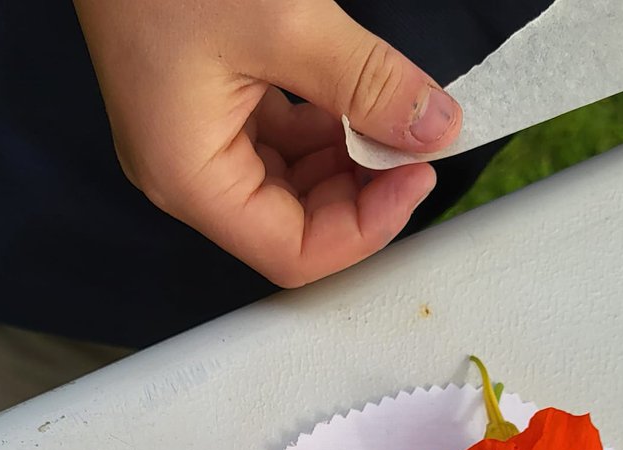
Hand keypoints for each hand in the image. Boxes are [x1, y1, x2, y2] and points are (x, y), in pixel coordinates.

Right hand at [74, 0, 461, 286]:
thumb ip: (368, 82)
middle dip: (360, 195)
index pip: (293, 253)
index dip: (365, 229)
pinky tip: (355, 94)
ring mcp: (193, 140)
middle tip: (415, 144)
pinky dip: (323, 128)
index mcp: (191, 178)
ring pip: (288, 186)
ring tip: (392, 114)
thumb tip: (435, 127)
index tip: (417, 173)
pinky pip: (275, 141)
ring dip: (346, 162)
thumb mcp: (284, 19)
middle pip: (292, 227)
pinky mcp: (205, 104)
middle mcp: (187, 175)